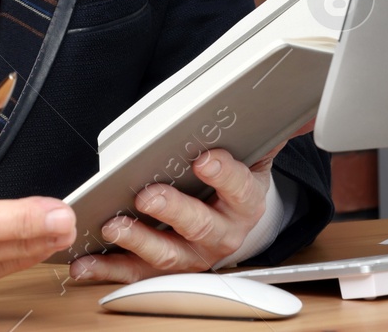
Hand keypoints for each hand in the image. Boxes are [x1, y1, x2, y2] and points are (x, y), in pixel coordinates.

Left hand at [68, 143, 284, 283]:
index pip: (239, 188)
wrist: (233, 224)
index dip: (223, 175)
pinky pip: (133, 273)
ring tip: (113, 226)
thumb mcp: (257, 156)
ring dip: (136, 241)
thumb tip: (302, 113)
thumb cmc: (236, 185)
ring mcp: (191, 256)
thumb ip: (271, 132)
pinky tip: (84, 261)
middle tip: (148, 195)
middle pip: (199, 226)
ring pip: (165, 255)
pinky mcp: (163, 270)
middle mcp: (220, 235)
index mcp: (245, 203)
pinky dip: (106, 269)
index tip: (204, 159)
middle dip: (172, 211)